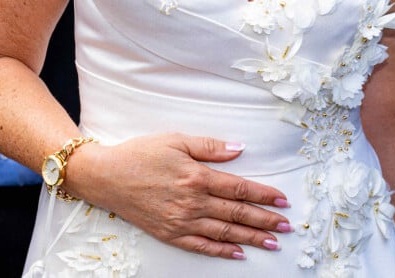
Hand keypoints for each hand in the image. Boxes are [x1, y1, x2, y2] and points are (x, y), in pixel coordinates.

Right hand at [67, 133, 291, 259]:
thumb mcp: (175, 140)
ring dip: (252, 237)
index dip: (263, 195)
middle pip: (237, 212)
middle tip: (287, 225)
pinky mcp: (170, 234)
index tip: (282, 200)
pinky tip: (238, 252)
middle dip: (265, 219)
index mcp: (196, 176)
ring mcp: (181, 221)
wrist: (107, 176)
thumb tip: (239, 148)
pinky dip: (223, 250)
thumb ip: (209, 146)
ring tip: (273, 241)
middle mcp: (192, 202)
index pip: (239, 188)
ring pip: (224, 232)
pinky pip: (202, 246)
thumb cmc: (141, 153)